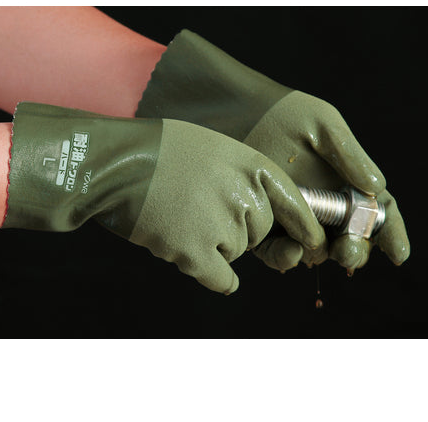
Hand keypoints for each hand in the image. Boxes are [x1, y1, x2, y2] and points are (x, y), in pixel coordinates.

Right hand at [4, 103, 324, 293]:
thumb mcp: (211, 148)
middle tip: (200, 212)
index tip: (313, 243)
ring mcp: (222, 226)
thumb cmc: (158, 152)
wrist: (114, 163)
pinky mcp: (197, 254)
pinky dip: (213, 275)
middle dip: (238, 230)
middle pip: (259, 234)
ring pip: (235, 254)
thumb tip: (255, 210)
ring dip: (213, 245)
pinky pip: (222, 279)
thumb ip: (240, 177)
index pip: (295, 204)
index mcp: (251, 166)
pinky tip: (195, 259)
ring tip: (179, 218)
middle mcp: (244, 196)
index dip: (305, 227)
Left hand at [244, 91, 408, 272]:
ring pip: (317, 250)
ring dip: (322, 255)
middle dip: (355, 250)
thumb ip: (349, 154)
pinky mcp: (266, 223)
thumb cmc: (285, 114)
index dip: (391, 234)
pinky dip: (285, 256)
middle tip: (348, 251)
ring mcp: (295, 217)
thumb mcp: (322, 124)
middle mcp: (325, 205)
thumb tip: (376, 187)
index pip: (377, 213)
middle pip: (350, 238)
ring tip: (320, 250)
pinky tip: (290, 252)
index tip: (398, 254)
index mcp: (347, 183)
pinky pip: (278, 249)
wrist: (238, 113)